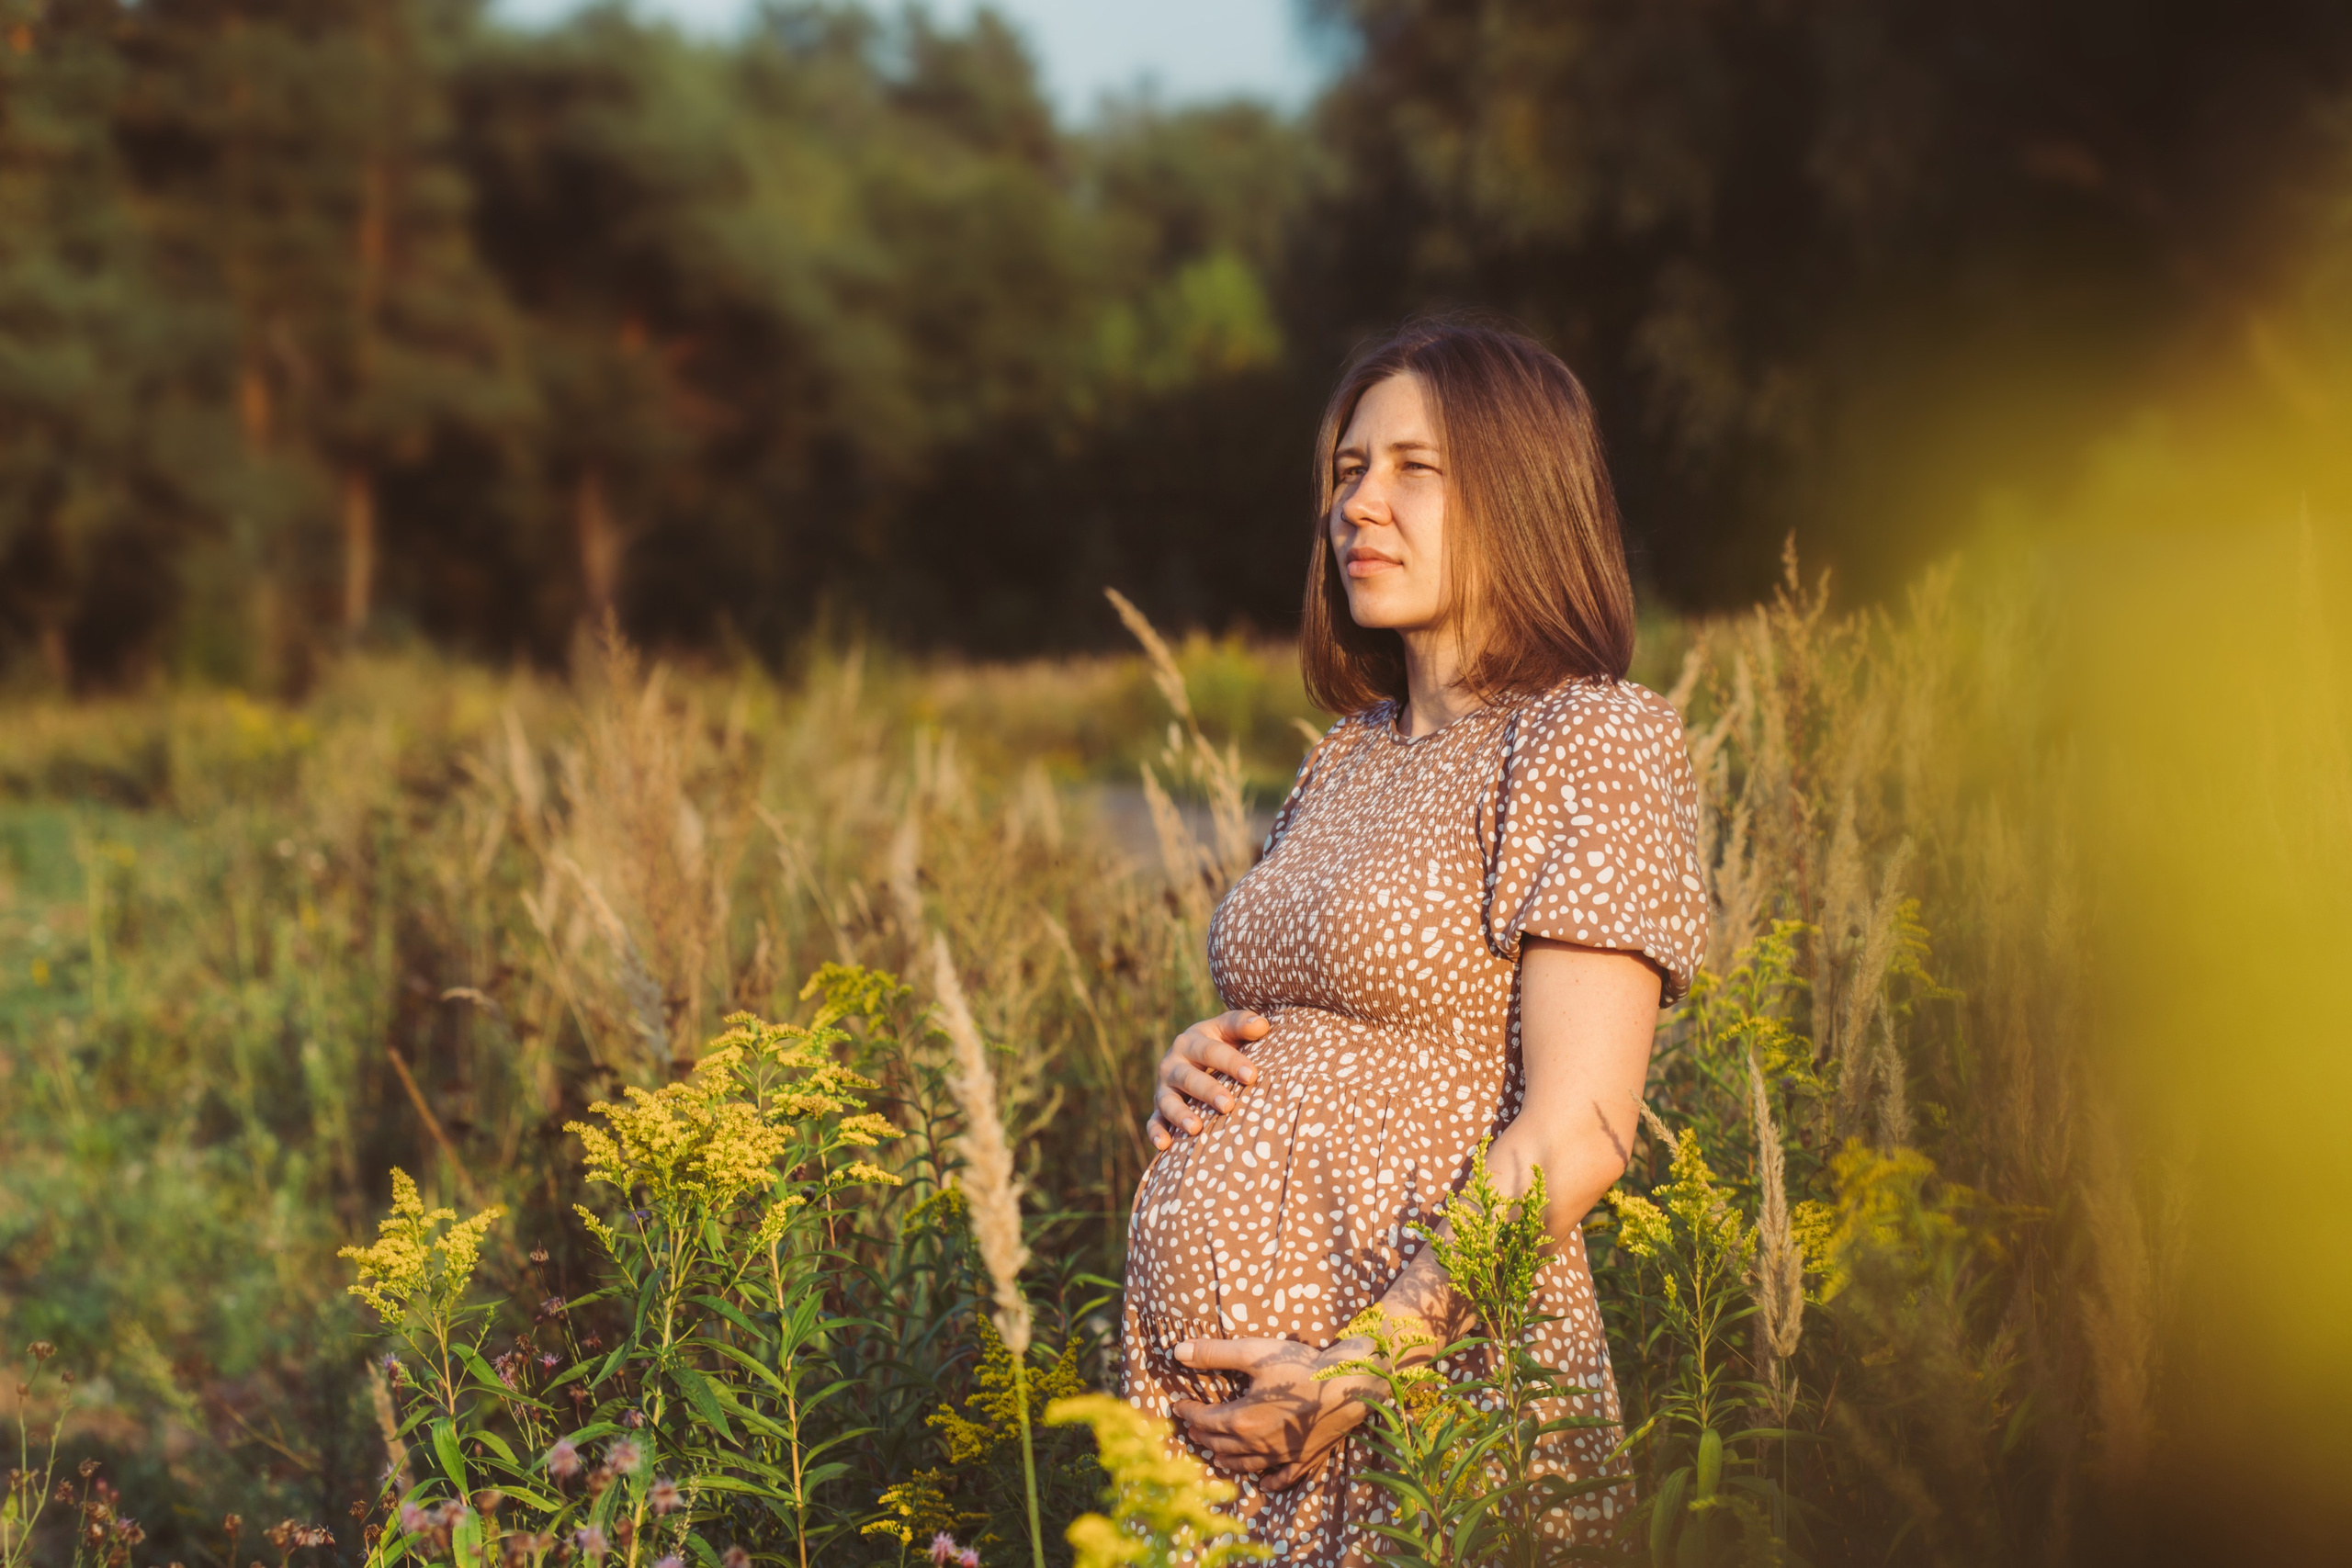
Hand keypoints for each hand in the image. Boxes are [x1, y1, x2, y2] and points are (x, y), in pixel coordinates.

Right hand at [1146, 1010, 1269, 1149]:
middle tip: (1228, 1105)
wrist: (1193, 1057)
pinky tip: (1165, 1145)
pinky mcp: (1159, 1109)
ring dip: (1180, 1115)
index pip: (1210, 1051)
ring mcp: (1164, 1088)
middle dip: (1208, 1091)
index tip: (1251, 1075)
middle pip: (1189, 1078)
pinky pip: (1154, 1122)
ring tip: (1196, 1128)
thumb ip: (1243, 1024)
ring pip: (1168, 1101)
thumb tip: (1261, 1025)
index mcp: (1191, 1041)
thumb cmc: (1220, 1043)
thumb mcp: (1227, 1029)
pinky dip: (1156, 1133)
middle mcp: (1173, 1063)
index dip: (1230, 1062)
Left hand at [1167, 1336, 1375, 1491]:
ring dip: (1226, 1459)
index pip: (1204, 1420)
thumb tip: (1177, 1352)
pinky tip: (1264, 1484)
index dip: (1188, 1412)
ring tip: (1215, 1456)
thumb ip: (1214, 1353)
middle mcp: (1257, 1444)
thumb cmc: (1300, 1367)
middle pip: (1220, 1444)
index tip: (1178, 1405)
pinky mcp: (1304, 1459)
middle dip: (1202, 1435)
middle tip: (1192, 1429)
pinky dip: (1269, 1481)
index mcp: (1241, 1420)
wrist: (1347, 1386)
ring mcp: (1281, 1455)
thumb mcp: (1254, 1353)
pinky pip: (1282, 1477)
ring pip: (1245, 1464)